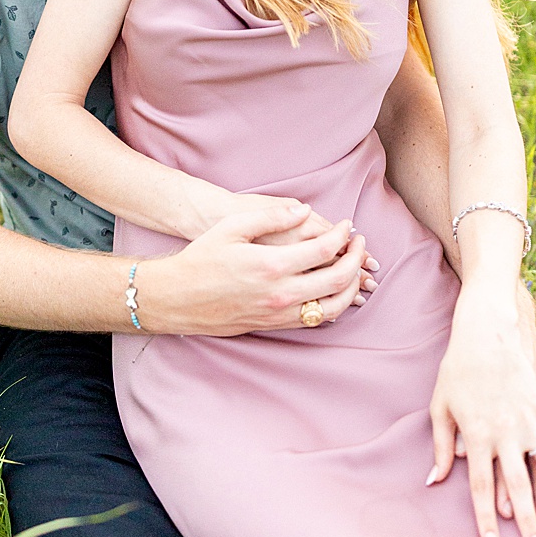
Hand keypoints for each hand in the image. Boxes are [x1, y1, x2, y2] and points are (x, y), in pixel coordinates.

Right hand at [138, 201, 374, 335]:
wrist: (177, 298)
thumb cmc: (201, 259)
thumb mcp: (231, 228)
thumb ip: (270, 217)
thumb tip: (305, 211)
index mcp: (272, 264)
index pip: (326, 249)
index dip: (343, 235)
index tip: (347, 226)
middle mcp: (281, 293)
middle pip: (338, 278)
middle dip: (356, 258)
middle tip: (358, 243)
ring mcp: (280, 313)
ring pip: (334, 305)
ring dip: (352, 286)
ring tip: (354, 269)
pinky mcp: (275, 325)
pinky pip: (317, 320)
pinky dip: (334, 305)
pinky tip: (334, 290)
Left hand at [426, 282, 535, 536]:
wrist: (485, 332)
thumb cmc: (456, 371)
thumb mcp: (439, 407)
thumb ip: (439, 445)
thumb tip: (433, 480)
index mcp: (475, 436)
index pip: (479, 488)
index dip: (485, 520)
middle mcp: (505, 433)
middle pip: (519, 487)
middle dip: (529, 523)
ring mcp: (529, 420)